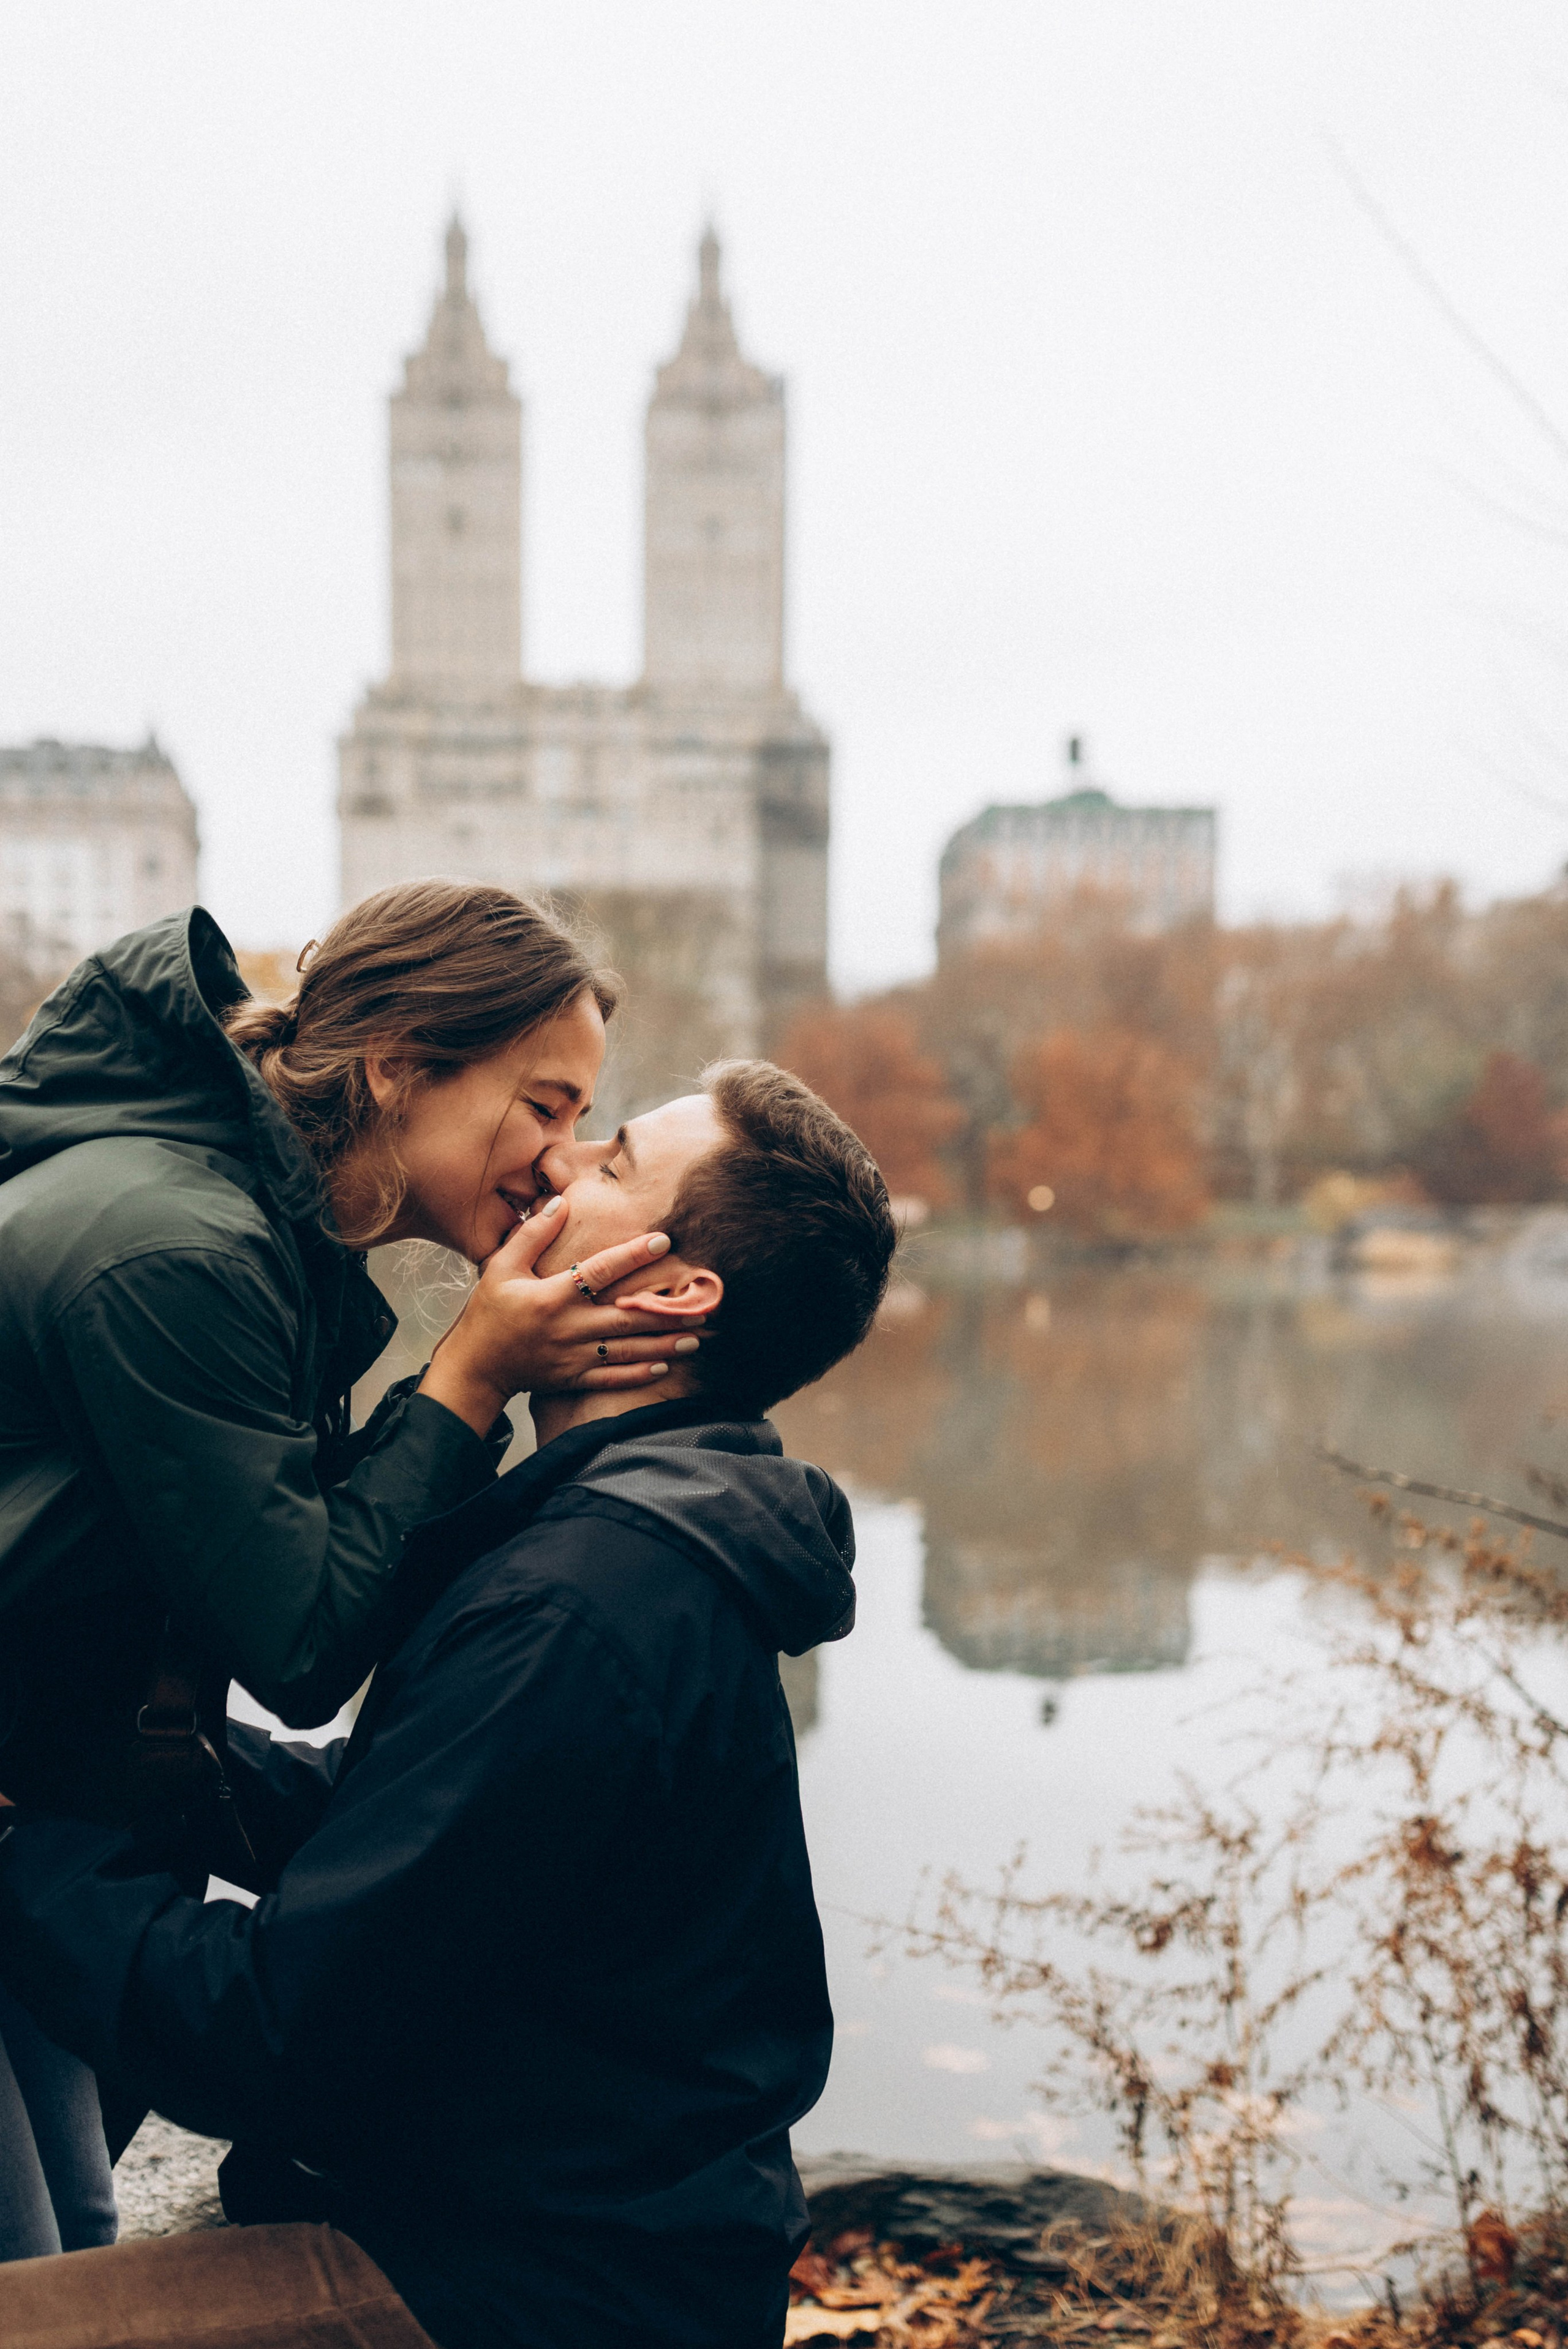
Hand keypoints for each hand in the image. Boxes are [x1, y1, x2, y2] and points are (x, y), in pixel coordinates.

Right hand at [417, 1199, 701, 1436]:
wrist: (474, 1367)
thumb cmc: (488, 1312)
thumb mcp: (501, 1267)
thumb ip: (533, 1235)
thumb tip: (561, 1203)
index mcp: (552, 1296)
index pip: (599, 1270)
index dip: (633, 1255)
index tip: (664, 1241)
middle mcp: (567, 1327)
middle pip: (625, 1316)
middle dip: (666, 1310)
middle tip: (703, 1304)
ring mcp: (572, 1356)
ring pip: (626, 1349)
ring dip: (663, 1343)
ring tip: (696, 1335)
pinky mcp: (572, 1378)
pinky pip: (611, 1378)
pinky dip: (638, 1374)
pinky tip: (664, 1367)